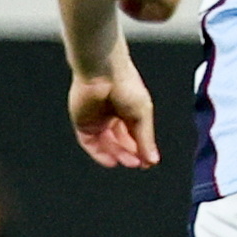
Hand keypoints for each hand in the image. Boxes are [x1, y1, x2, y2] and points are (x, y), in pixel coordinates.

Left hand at [67, 44, 160, 168]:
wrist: (102, 72)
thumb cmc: (126, 85)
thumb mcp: (142, 114)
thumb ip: (145, 138)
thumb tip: (153, 160)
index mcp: (129, 111)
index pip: (135, 136)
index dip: (141, 150)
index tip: (148, 162)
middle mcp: (112, 117)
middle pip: (121, 142)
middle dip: (130, 154)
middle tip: (138, 163)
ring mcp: (97, 121)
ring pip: (107, 145)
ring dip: (118, 155)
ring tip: (128, 162)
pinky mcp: (83, 123)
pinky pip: (90, 144)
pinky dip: (100, 154)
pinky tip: (111, 161)